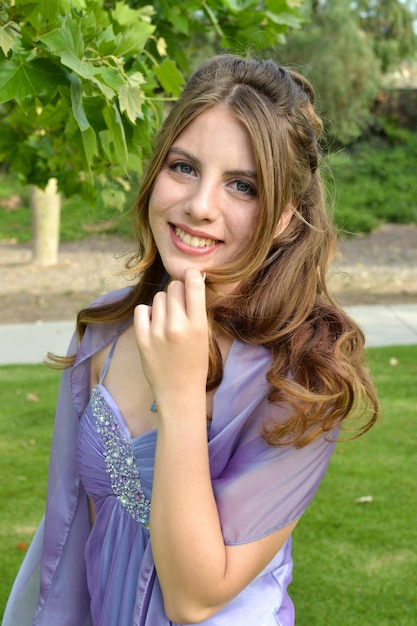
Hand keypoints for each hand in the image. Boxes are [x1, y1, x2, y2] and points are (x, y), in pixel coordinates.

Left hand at [134, 268, 208, 414]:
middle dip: (178, 292)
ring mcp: (157, 332)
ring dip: (164, 305)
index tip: (191, 275)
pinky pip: (142, 310)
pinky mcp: (142, 339)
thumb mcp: (205, 335)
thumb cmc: (195, 363)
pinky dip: (148, 314)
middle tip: (181, 307)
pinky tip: (154, 325)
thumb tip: (190, 278)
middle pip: (174, 287)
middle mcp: (177, 326)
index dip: (192, 275)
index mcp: (198, 325)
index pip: (193, 284)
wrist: (179, 392)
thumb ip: (197, 309)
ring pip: (159, 298)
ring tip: (168, 322)